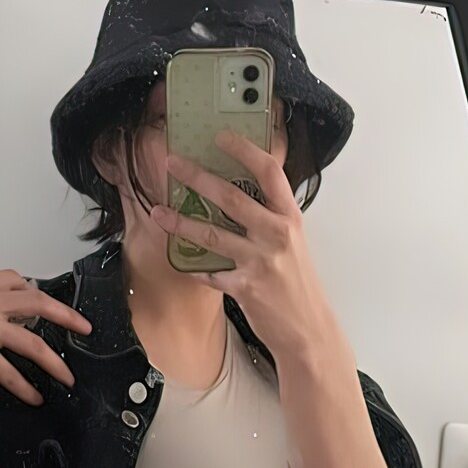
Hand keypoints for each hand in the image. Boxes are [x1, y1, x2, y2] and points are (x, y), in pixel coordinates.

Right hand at [0, 268, 91, 406]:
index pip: (15, 279)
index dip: (35, 290)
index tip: (48, 299)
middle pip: (38, 303)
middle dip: (66, 315)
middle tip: (84, 327)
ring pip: (32, 342)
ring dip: (54, 361)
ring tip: (68, 376)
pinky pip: (10, 371)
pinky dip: (25, 386)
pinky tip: (35, 395)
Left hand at [150, 132, 328, 359]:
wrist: (309, 330)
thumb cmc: (298, 286)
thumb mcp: (293, 245)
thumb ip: (271, 220)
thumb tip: (239, 197)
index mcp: (290, 218)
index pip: (269, 172)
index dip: (244, 150)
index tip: (220, 137)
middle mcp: (277, 234)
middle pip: (231, 196)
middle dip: (197, 177)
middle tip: (174, 164)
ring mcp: (260, 261)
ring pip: (211, 233)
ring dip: (181, 222)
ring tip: (158, 212)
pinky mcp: (245, 287)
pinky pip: (210, 273)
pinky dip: (195, 268)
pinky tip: (183, 263)